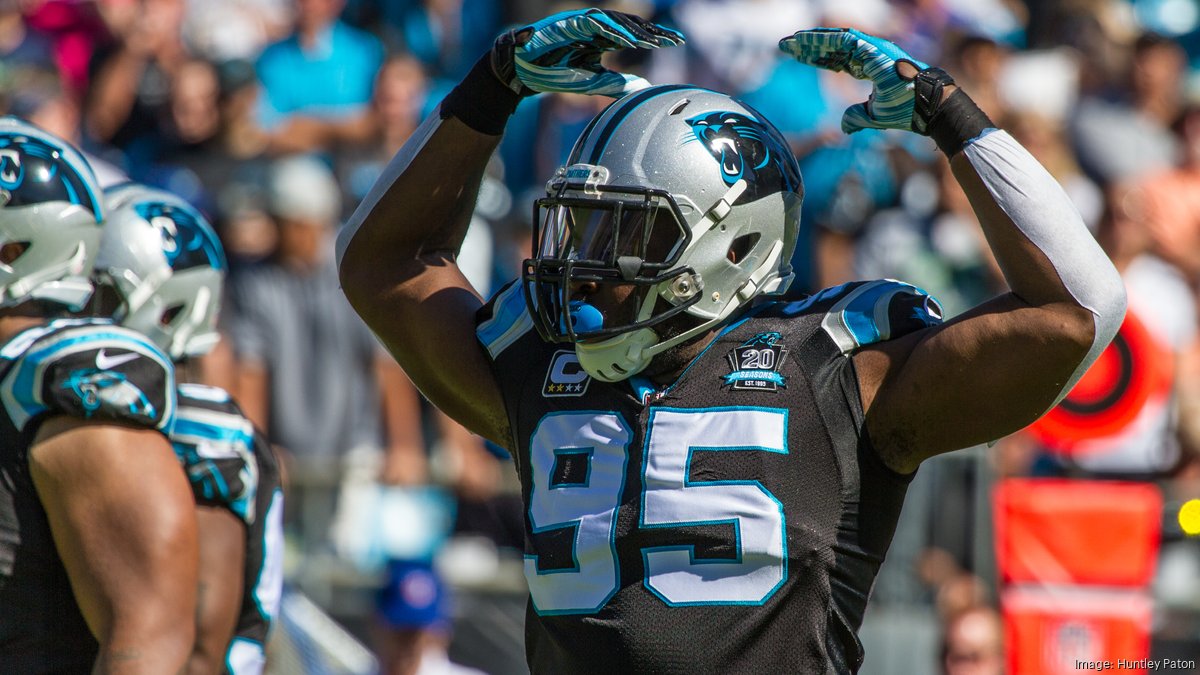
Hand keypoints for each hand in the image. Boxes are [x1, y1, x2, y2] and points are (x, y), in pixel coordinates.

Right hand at [492, 9, 684, 97]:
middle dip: (653, 33)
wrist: (523, 72)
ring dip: (636, 32)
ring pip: (615, 22)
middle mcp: (595, 28)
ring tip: (654, 42)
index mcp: (601, 39)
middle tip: (675, 40)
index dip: (655, 39)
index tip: (677, 43)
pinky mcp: (569, 23)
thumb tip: (643, 88)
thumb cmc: (554, 73)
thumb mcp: (592, 82)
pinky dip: (611, 30)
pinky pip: (594, 24)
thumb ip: (616, 84)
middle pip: (630, 26)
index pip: (634, 36)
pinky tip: (628, 40)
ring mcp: (582, 24)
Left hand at [779, 28, 929, 133]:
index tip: (796, 57)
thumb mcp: (874, 116)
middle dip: (808, 46)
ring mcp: (872, 50)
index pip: (838, 59)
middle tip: (784, 46)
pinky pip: (844, 42)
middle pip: (833, 48)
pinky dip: (824, 40)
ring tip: (790, 42)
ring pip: (835, 41)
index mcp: (870, 67)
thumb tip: (843, 125)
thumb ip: (857, 117)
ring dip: (811, 41)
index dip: (817, 57)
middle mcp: (869, 55)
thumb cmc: (906, 111)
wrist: (927, 107)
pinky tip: (806, 41)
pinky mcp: (874, 50)